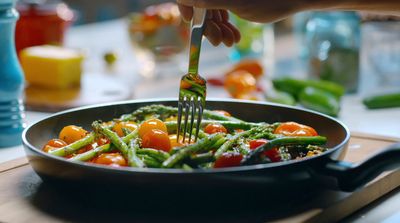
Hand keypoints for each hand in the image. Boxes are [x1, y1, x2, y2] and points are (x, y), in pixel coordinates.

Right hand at [177, 0, 311, 45]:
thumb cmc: (269, 1)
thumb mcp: (236, 3)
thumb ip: (208, 1)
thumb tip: (184, 0)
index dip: (186, 7)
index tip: (189, 23)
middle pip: (201, 6)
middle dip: (209, 26)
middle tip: (219, 42)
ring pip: (212, 12)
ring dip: (218, 30)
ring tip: (231, 41)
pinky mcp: (234, 1)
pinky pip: (222, 12)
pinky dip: (226, 27)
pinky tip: (234, 38)